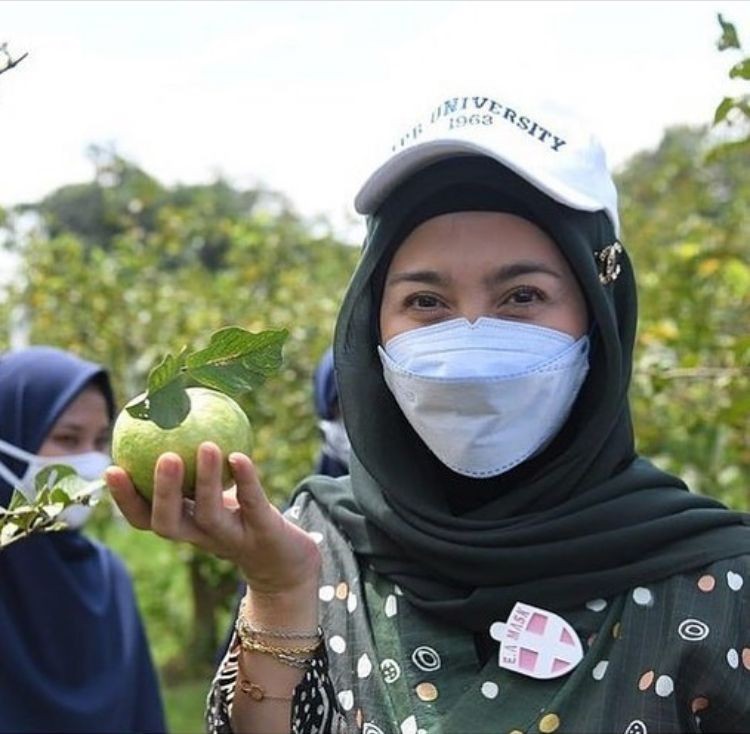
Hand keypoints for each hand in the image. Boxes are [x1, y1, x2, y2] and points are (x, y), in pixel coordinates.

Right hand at [105, 442, 320, 596]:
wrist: (285, 560)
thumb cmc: (243, 516)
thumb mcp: (217, 492)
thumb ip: (195, 463)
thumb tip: (175, 413)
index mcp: (185, 525)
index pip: (145, 518)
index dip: (125, 499)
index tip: (112, 468)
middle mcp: (202, 536)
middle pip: (170, 523)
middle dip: (162, 492)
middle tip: (164, 456)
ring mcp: (232, 537)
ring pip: (211, 515)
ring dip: (205, 481)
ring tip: (205, 446)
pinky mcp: (263, 533)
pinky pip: (252, 504)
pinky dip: (246, 480)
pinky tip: (239, 456)